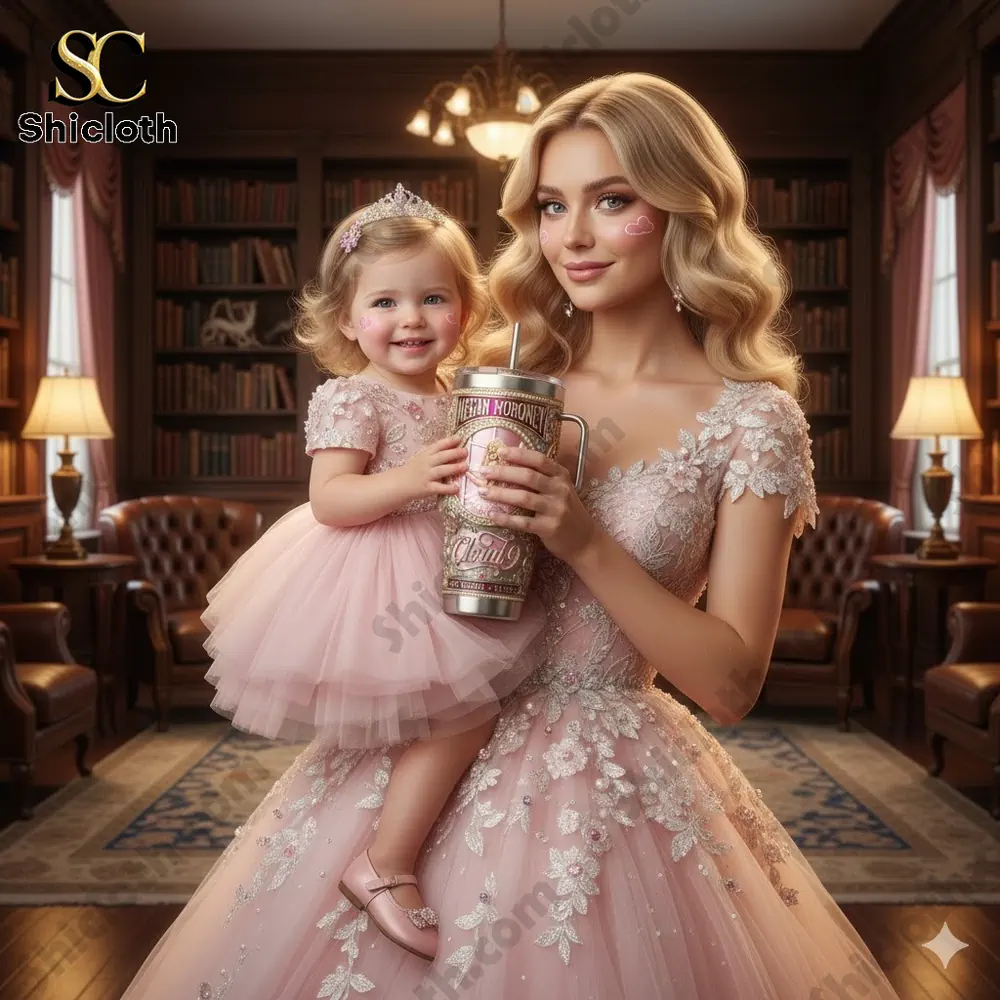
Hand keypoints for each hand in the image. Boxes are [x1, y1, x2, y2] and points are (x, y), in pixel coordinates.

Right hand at [400, 435, 466, 499]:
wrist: (400, 484)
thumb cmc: (415, 469)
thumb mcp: (423, 458)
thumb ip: (436, 454)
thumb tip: (455, 448)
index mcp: (425, 454)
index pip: (438, 446)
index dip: (449, 441)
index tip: (459, 438)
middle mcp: (426, 463)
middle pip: (441, 457)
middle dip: (454, 453)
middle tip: (465, 452)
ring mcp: (426, 476)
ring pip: (441, 471)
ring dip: (454, 468)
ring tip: (465, 466)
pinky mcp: (427, 488)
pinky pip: (439, 488)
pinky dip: (448, 488)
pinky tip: (457, 488)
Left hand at [477, 446, 598, 564]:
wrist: (584, 540)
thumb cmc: (567, 510)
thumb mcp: (560, 488)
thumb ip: (542, 476)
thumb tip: (511, 460)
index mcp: (561, 476)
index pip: (539, 460)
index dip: (519, 454)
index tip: (499, 452)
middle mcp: (560, 490)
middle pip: (528, 476)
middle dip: (503, 472)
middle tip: (483, 471)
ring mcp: (555, 509)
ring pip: (524, 498)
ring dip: (500, 494)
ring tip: (482, 492)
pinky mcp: (549, 528)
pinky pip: (523, 522)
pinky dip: (505, 519)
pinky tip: (491, 515)